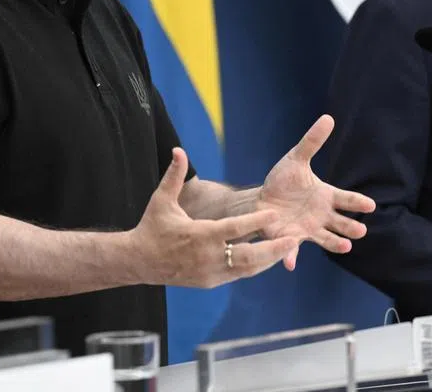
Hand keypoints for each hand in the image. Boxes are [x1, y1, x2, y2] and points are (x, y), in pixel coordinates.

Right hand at [130, 148, 298, 287]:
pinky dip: (254, 267)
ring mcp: (210, 272)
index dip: (255, 222)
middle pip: (247, 255)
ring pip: (246, 269)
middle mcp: (207, 257)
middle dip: (272, 248)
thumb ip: (174, 175)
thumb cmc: (153, 227)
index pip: (233, 229)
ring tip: (287, 247)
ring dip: (267, 259)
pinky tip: (268, 258)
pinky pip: (237, 274)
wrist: (139, 261)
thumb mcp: (161, 200)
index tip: (273, 214)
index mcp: (199, 235)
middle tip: (292, 239)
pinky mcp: (210, 282)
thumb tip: (179, 149)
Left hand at [257, 114, 375, 269]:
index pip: (347, 199)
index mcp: (326, 196)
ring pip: (326, 238)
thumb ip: (312, 142)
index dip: (358, 202)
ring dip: (335, 243)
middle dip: (351, 227)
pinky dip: (292, 256)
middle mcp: (322, 215)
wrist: (262, 199)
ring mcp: (309, 228)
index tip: (371, 205)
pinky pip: (294, 249)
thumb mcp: (296, 159)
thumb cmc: (283, 180)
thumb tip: (328, 118)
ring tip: (345, 247)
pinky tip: (290, 264)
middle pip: (341, 222)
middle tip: (360, 231)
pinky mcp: (292, 238)